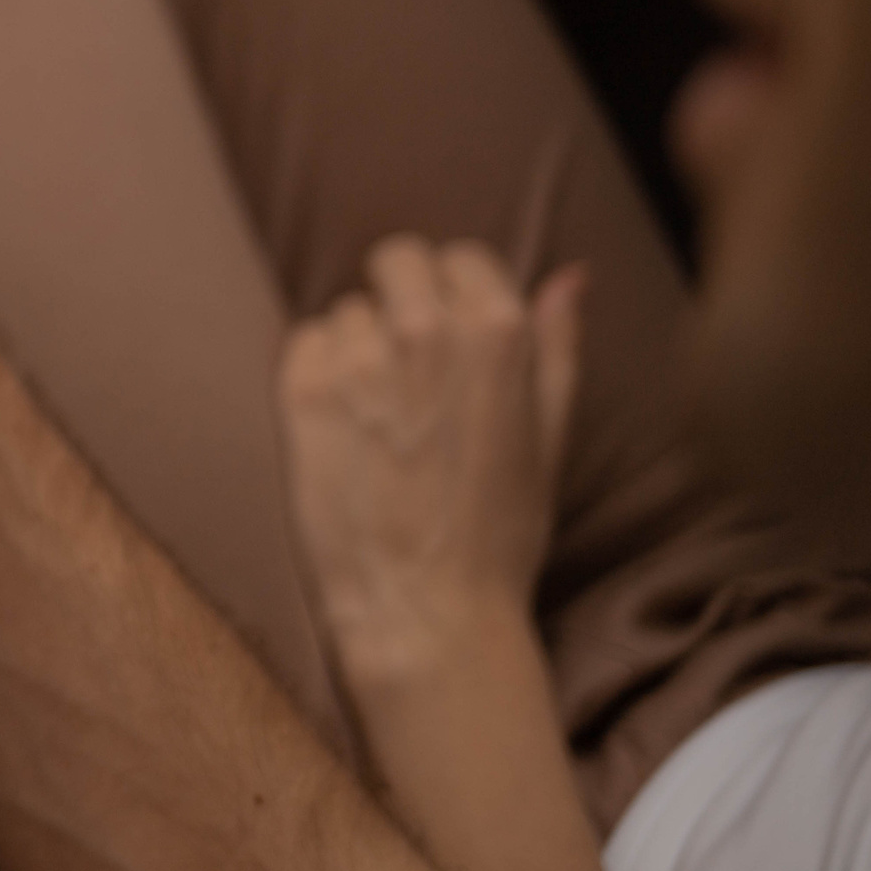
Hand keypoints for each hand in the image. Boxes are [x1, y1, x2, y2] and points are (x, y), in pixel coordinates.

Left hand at [278, 237, 583, 677]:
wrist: (425, 611)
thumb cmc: (497, 533)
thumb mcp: (549, 437)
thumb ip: (558, 346)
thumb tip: (567, 274)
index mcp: (498, 331)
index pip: (458, 258)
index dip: (453, 297)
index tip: (449, 342)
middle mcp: (426, 328)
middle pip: (395, 260)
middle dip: (398, 300)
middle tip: (405, 369)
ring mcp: (360, 356)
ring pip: (348, 311)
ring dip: (358, 350)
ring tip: (379, 423)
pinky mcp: (303, 387)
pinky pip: (303, 343)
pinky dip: (316, 376)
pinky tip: (341, 431)